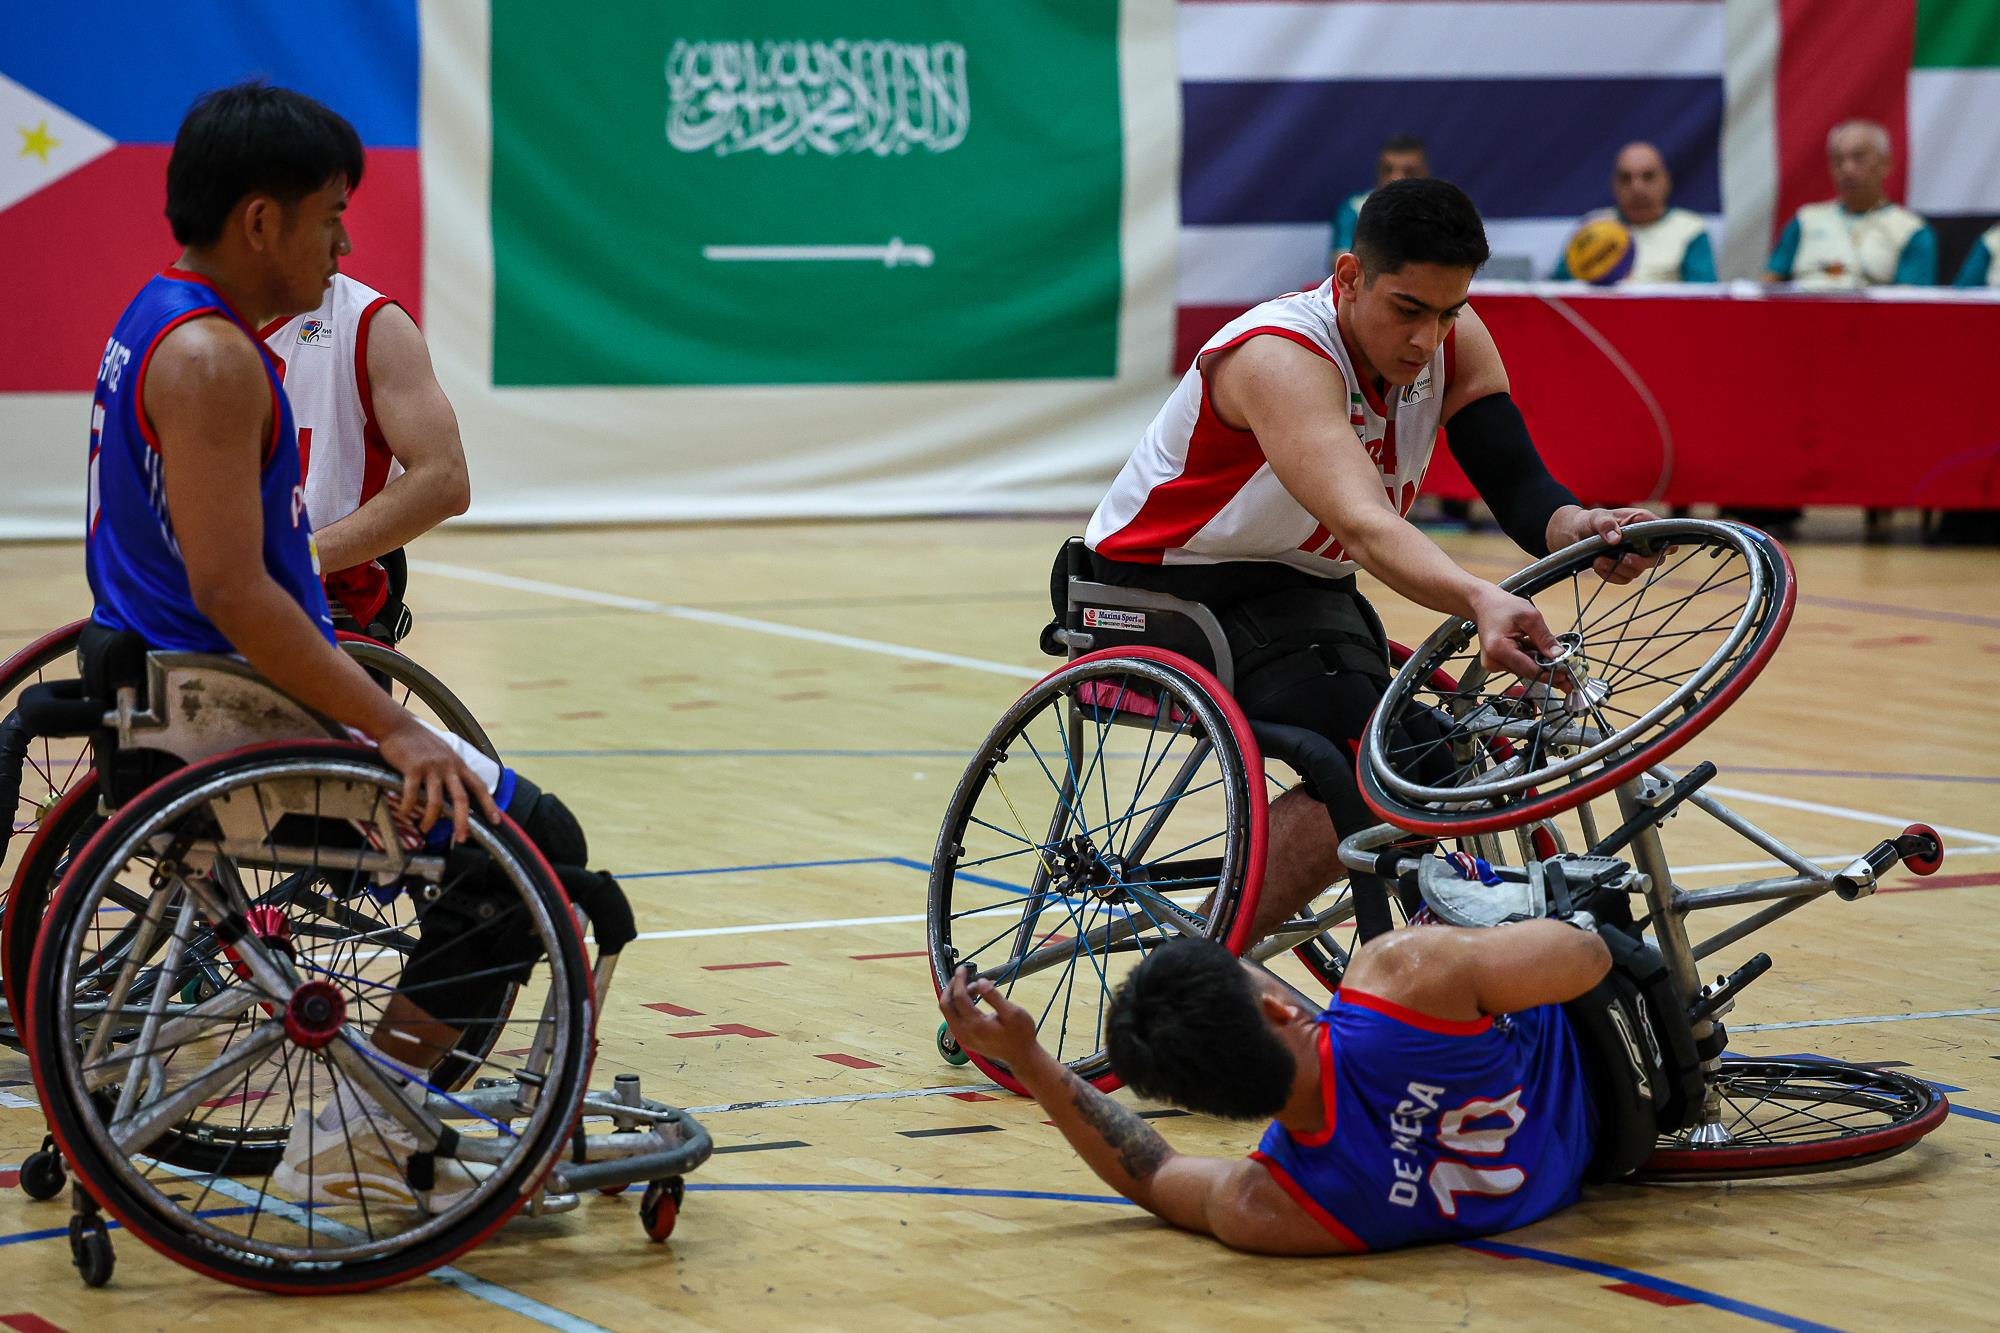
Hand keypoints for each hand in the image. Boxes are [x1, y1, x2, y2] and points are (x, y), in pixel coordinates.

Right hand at [375, 715, 500, 841]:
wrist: (398, 725)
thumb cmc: (419, 741)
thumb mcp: (443, 753)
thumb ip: (450, 770)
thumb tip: (454, 791)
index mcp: (458, 764)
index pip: (479, 786)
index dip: (489, 804)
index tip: (496, 820)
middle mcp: (449, 766)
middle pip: (461, 799)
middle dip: (462, 821)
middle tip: (461, 838)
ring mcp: (431, 768)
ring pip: (435, 801)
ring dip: (430, 820)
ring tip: (425, 829)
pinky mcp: (413, 769)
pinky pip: (411, 795)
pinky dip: (407, 808)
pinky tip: (404, 814)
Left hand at [938, 966, 1042, 1066]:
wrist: (1022, 1057)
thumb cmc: (1021, 1034)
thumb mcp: (1013, 1013)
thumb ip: (994, 996)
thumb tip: (980, 981)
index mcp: (976, 1025)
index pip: (959, 997)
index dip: (959, 980)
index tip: (962, 969)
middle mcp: (964, 1033)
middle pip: (945, 1005)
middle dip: (951, 987)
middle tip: (961, 976)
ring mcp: (963, 1038)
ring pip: (948, 1013)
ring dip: (955, 997)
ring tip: (974, 989)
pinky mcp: (965, 1040)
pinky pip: (953, 1020)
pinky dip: (958, 1007)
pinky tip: (972, 1000)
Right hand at [1467, 583, 1560, 681]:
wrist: (1483, 603)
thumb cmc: (1502, 606)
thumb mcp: (1530, 617)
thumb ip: (1544, 638)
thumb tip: (1558, 655)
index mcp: (1499, 649)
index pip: (1529, 669)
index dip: (1549, 673)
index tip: (1566, 676)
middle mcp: (1493, 661)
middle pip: (1527, 671)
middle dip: (1547, 669)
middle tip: (1565, 671)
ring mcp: (1493, 664)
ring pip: (1524, 669)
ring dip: (1538, 662)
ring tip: (1545, 648)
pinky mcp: (1496, 663)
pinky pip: (1519, 665)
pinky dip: (1529, 658)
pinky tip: (1532, 647)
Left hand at [1546, 506, 1664, 584]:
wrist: (1573, 533)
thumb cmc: (1589, 520)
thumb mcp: (1596, 517)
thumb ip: (1606, 525)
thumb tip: (1616, 539)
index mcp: (1643, 522)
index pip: (1665, 534)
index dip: (1667, 544)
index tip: (1658, 550)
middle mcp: (1643, 541)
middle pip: (1655, 558)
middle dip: (1639, 562)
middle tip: (1623, 558)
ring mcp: (1634, 556)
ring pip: (1637, 571)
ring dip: (1618, 569)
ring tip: (1598, 560)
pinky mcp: (1622, 568)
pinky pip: (1622, 578)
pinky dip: (1610, 575)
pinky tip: (1597, 566)